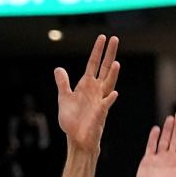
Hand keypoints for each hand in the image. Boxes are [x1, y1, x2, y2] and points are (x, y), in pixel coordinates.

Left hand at [55, 35, 119, 152]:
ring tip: (117, 63)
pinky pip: (106, 106)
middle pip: (105, 69)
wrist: (76, 139)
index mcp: (87, 85)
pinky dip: (109, 100)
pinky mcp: (99, 115)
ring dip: (113, 75)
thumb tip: (58, 69)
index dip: (98, 50)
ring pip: (108, 85)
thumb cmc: (72, 121)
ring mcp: (99, 102)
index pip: (94, 63)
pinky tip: (114, 93)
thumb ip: (62, 83)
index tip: (103, 37)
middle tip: (115, 39)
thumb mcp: (64, 98)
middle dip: (110, 54)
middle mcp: (96, 91)